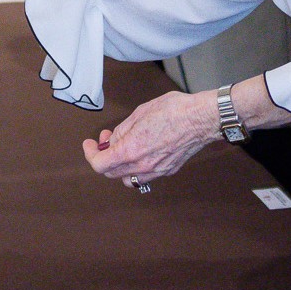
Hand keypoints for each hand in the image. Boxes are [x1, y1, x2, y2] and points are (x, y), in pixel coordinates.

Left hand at [83, 89, 219, 186]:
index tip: (89, 144)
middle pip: (111, 172)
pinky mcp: (167, 170)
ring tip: (124, 147)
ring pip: (128, 178)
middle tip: (107, 139)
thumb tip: (113, 140)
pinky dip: (137, 166)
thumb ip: (122, 130)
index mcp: (130, 150)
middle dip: (105, 156)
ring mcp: (155, 171)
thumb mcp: (140, 113)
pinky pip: (145, 175)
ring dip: (120, 166)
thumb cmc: (174, 111)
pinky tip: (142, 150)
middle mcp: (141, 166)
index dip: (90, 154)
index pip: (99, 164)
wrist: (201, 118)